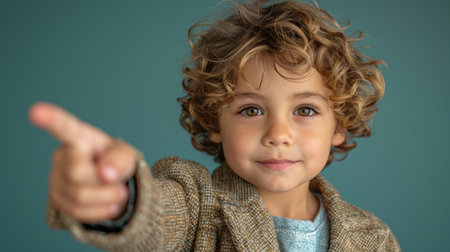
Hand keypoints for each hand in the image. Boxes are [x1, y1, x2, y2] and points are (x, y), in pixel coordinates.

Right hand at [29, 102, 136, 223]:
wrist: (111, 184)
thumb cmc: (115, 161)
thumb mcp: (126, 155)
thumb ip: (120, 159)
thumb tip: (105, 174)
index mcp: (79, 137)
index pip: (64, 127)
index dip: (50, 119)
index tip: (36, 111)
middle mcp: (61, 156)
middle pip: (77, 175)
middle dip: (105, 184)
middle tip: (118, 182)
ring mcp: (55, 178)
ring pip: (79, 197)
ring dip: (106, 199)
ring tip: (117, 193)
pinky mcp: (56, 199)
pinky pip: (77, 212)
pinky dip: (100, 212)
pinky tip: (108, 204)